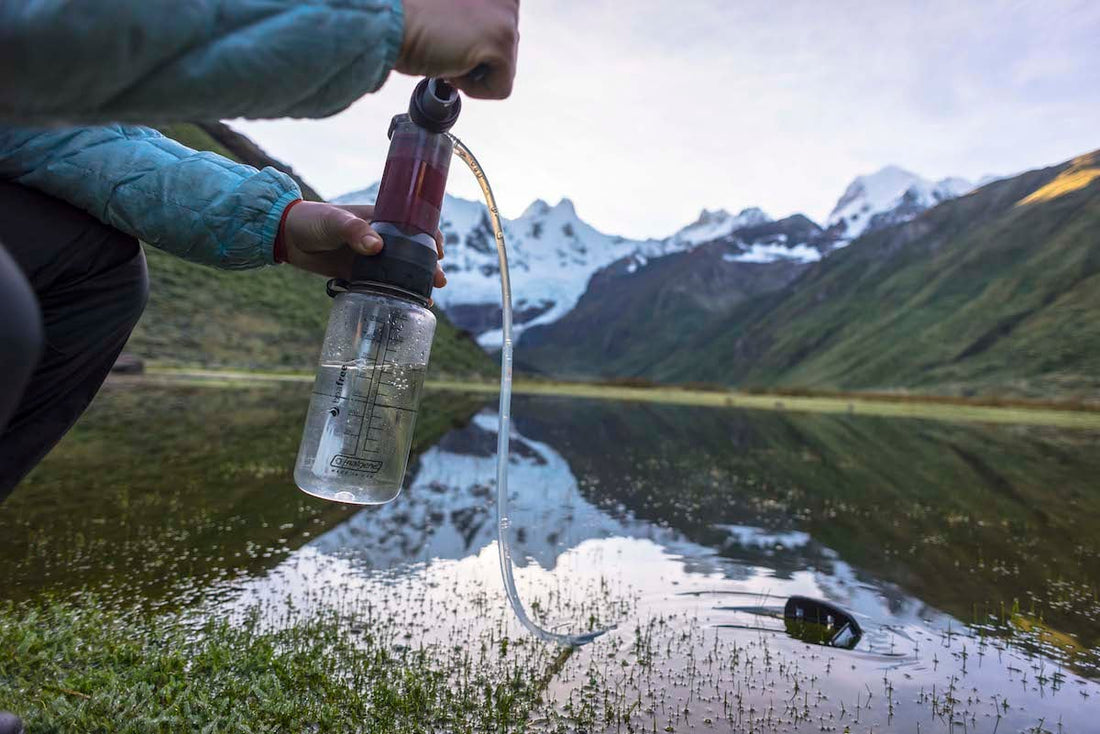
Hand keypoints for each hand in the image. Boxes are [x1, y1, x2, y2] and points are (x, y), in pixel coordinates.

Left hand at [280, 201, 445, 287]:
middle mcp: (378, 238)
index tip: (439, 252)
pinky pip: (379, 285)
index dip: (430, 237)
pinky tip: (402, 306)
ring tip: (426, 299)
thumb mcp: (334, 222)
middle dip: (429, 267)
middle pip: (412, 252)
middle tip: (439, 281)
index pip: (414, 225)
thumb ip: (355, 231)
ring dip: (413, 284)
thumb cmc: (311, 220)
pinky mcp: (356, 273)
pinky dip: (391, 294)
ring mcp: (368, 257)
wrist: (284, 236)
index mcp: (379, 219)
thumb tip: (377, 247)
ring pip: (398, 271)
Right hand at [396, 0, 518, 99]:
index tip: (450, 38)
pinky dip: (475, 90)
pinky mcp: (502, 41)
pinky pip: (501, 88)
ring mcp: (507, 16)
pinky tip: (452, 67)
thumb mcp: (457, 14)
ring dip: (472, 72)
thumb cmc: (412, 22)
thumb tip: (490, 48)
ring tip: (447, 52)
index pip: (503, 34)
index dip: (474, 48)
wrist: (390, 25)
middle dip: (475, 60)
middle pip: (506, 52)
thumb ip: (480, 21)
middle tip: (445, 46)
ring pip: (504, 71)